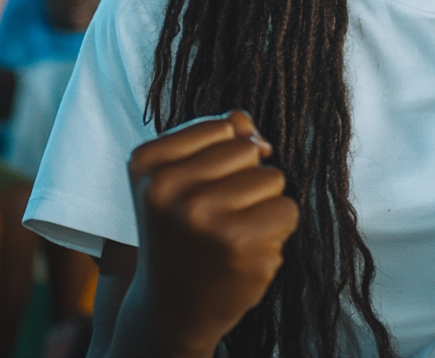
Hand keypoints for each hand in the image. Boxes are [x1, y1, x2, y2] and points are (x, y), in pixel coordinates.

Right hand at [125, 111, 298, 356]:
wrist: (170, 308)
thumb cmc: (183, 229)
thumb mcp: (182, 174)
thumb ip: (220, 135)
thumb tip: (260, 139)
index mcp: (148, 163)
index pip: (223, 126)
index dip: (222, 156)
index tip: (196, 190)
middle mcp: (169, 189)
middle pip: (248, 150)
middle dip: (243, 178)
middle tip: (214, 216)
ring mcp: (203, 218)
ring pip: (272, 177)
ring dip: (262, 204)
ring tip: (230, 232)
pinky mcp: (238, 245)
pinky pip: (287, 209)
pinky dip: (277, 228)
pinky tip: (246, 251)